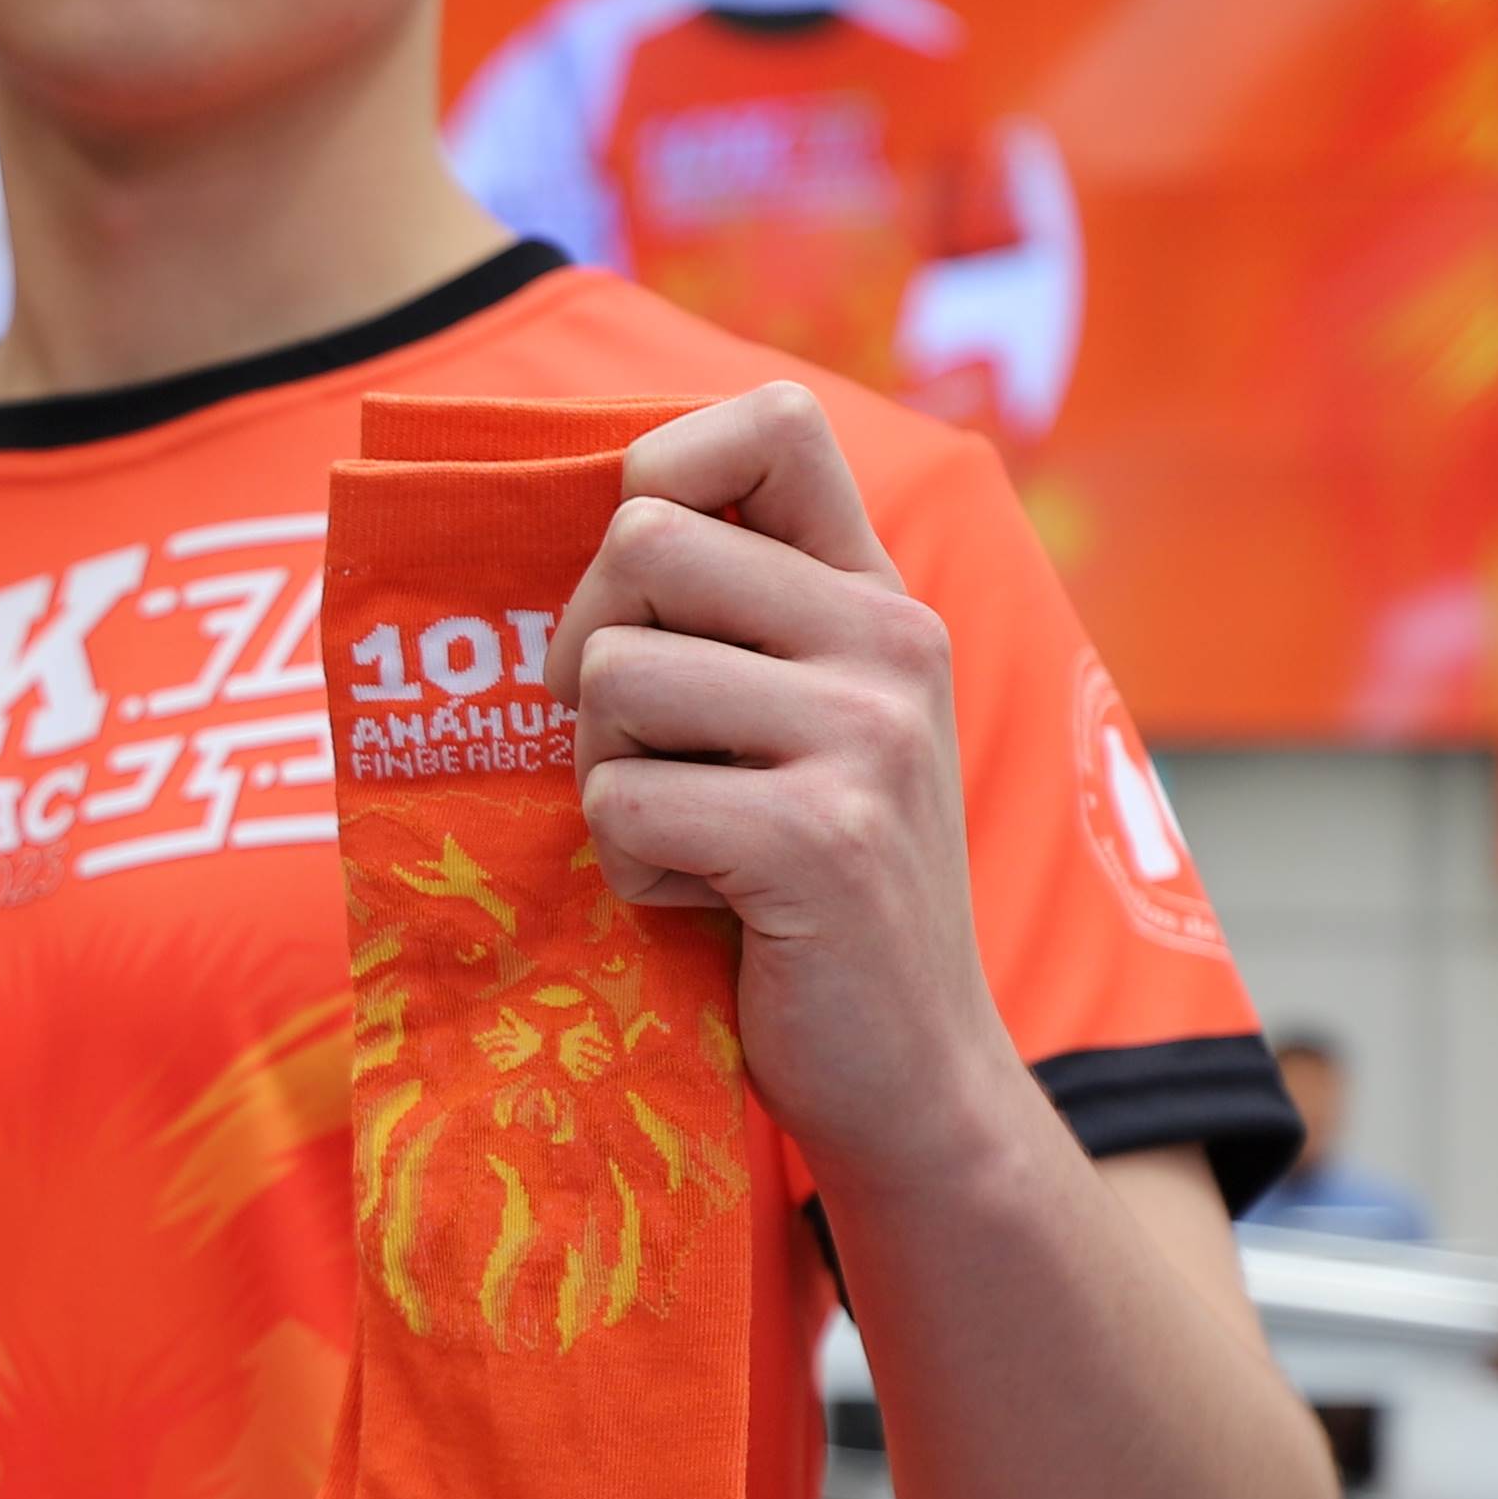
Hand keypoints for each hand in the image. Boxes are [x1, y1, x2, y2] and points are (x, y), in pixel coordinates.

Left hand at [549, 382, 1022, 1191]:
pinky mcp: (817, 839)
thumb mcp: (801, 722)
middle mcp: (891, 643)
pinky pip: (618, 797)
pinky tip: (708, 903)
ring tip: (691, 837)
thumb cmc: (810, 892)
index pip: (770, 425)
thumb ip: (734, 614)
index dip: (659, 470)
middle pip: (640, 542)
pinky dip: (627, 866)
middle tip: (642, 745)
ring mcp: (866, 738)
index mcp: (879, 598)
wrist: (911, 1073)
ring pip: (612, 673)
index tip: (640, 583)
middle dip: (590, 651)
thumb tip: (585, 518)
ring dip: (608, 772)